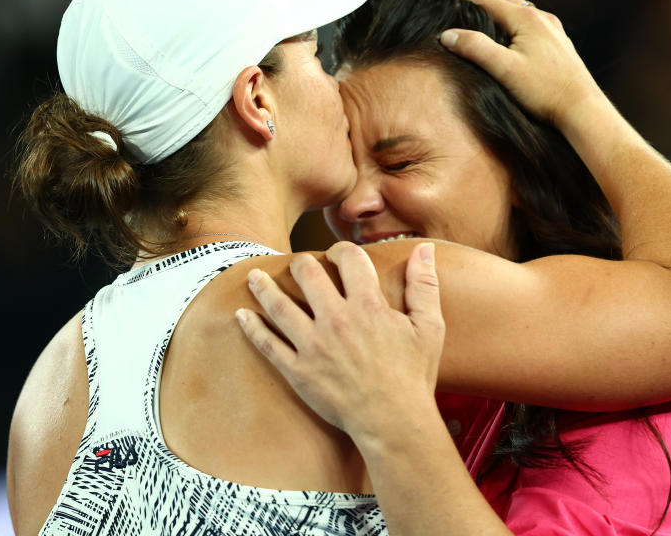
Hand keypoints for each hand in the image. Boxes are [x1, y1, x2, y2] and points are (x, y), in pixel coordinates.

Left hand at [236, 241, 443, 440]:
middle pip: (307, 275)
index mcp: (368, 306)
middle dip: (301, 264)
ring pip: (279, 306)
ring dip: (263, 287)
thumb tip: (424, 249)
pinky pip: (268, 345)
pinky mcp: (298, 371)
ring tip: (254, 276)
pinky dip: (252, 328)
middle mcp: (336, 320)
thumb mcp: (429, 327)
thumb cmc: (413, 375)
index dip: (341, 250)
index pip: (349, 259)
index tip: (337, 254)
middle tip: (298, 264)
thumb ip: (424, 285)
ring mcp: (313, 346)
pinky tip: (242, 316)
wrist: (394, 421)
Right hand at [440, 0, 607, 128]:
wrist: (582, 108)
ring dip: (498, 9)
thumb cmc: (545, 90)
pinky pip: (532, 23)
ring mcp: (553, 30)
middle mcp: (542, 18)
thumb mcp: (504, 69)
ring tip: (480, 16)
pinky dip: (514, 21)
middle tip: (459, 2)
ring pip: (519, 10)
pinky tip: (510, 35)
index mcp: (526, 19)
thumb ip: (475, 48)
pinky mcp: (559, 43)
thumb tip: (448, 35)